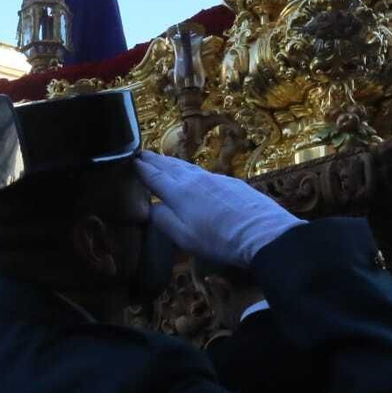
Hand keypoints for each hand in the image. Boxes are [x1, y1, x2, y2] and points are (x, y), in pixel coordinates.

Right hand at [135, 151, 303, 268]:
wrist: (262, 232)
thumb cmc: (218, 239)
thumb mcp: (184, 237)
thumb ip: (163, 220)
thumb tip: (149, 207)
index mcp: (178, 192)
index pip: (154, 176)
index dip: (140, 168)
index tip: (129, 160)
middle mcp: (194, 179)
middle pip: (169, 166)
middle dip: (153, 160)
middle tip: (141, 154)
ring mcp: (214, 178)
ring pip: (186, 166)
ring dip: (171, 162)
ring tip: (161, 159)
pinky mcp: (230, 182)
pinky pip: (202, 171)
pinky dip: (189, 169)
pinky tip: (191, 173)